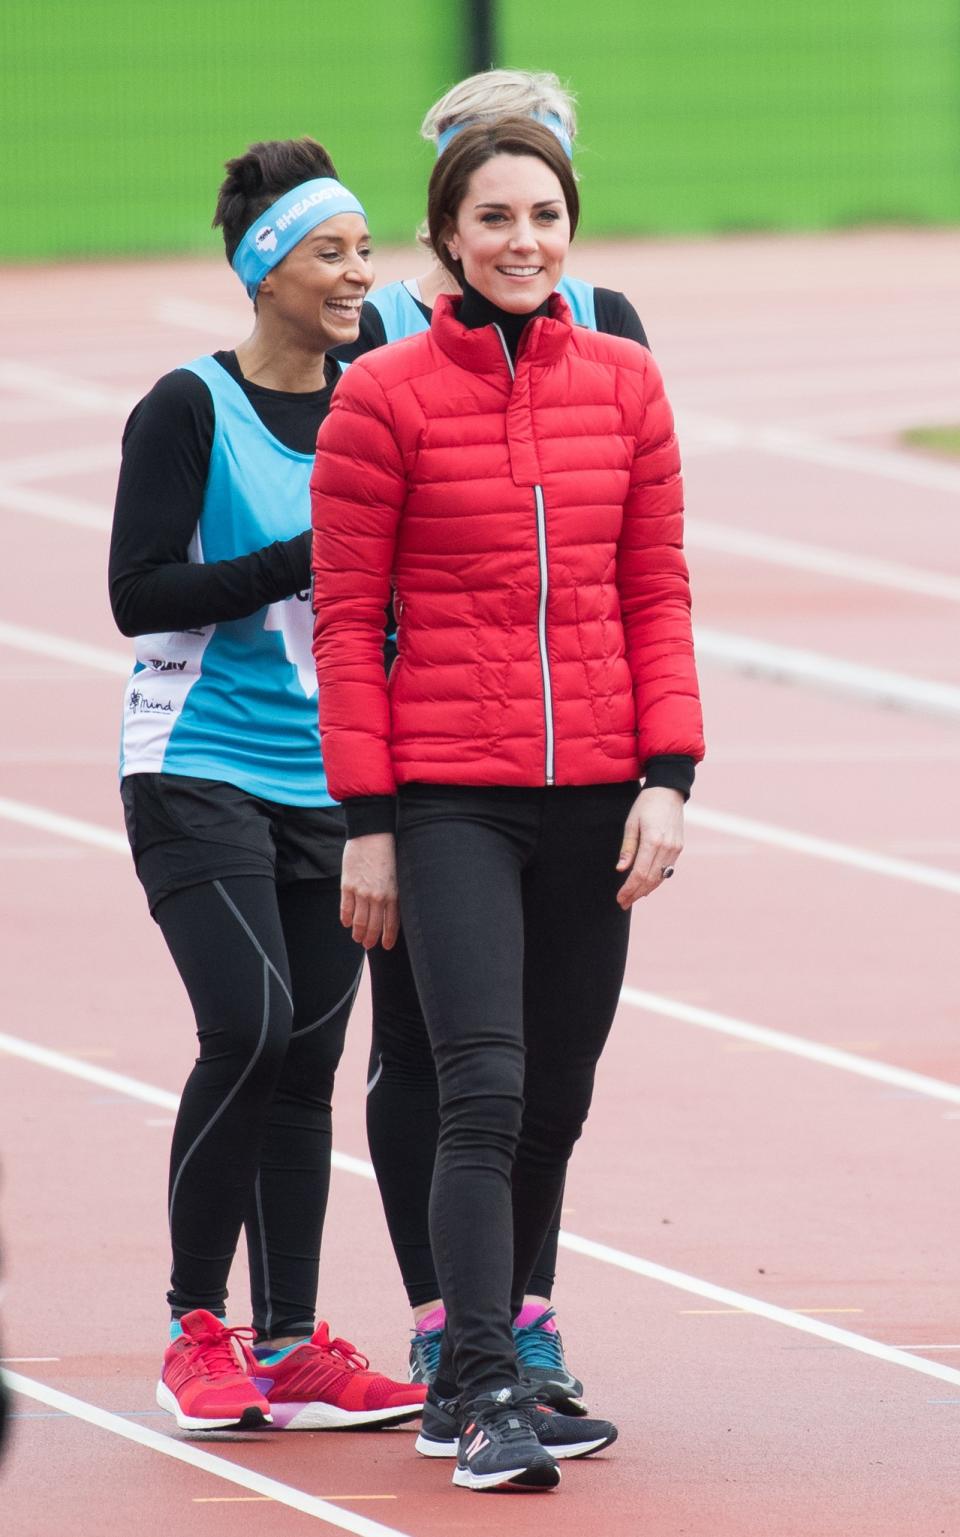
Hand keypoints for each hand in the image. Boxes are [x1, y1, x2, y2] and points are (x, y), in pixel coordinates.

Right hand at [340, 833, 398, 948]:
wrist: (372, 835)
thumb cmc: (387, 854)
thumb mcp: (396, 876)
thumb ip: (393, 894)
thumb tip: (390, 912)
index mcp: (393, 894)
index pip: (391, 923)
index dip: (388, 937)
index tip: (385, 946)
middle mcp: (378, 896)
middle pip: (373, 926)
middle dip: (371, 939)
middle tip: (368, 945)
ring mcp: (361, 892)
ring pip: (359, 921)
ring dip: (358, 933)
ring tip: (357, 938)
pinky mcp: (347, 886)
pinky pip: (346, 909)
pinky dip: (346, 919)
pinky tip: (347, 924)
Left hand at [616, 788, 683, 907]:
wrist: (668, 792)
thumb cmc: (646, 805)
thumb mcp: (631, 823)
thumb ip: (628, 848)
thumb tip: (621, 869)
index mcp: (653, 840)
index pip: (640, 873)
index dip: (629, 888)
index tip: (620, 898)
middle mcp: (667, 847)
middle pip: (651, 879)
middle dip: (636, 893)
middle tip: (623, 903)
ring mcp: (675, 849)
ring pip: (660, 877)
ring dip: (646, 890)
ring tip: (632, 898)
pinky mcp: (679, 848)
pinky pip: (667, 870)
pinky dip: (656, 880)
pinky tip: (646, 887)